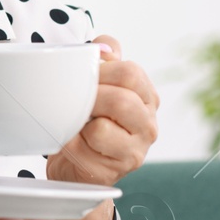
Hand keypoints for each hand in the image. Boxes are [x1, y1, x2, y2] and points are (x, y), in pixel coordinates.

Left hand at [43, 35, 159, 219]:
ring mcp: (135, 152)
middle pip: (121, 100)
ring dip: (79, 121)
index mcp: (147, 98)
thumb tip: (102, 46)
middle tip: (73, 99)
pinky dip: (70, 142)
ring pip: (101, 128)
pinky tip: (71, 142)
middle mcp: (148, 125)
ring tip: (75, 122)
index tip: (83, 76)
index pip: (131, 72)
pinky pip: (84, 150)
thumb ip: (105, 58)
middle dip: (89, 97)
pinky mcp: (113, 172)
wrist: (78, 167)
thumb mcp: (100, 85)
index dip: (101, 70)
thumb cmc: (89, 121)